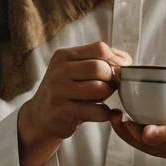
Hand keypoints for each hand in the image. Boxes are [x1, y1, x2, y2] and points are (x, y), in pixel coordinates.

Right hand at [17, 41, 130, 165]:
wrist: (40, 116)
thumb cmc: (65, 91)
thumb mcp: (74, 69)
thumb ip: (98, 60)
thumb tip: (126, 60)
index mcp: (64, 55)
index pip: (100, 48)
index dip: (116, 60)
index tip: (120, 70)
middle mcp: (60, 71)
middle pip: (101, 68)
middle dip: (112, 79)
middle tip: (110, 87)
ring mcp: (60, 91)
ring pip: (100, 89)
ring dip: (107, 96)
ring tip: (101, 99)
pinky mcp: (64, 112)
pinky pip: (97, 111)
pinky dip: (105, 113)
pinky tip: (101, 113)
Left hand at [109, 88, 165, 165]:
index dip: (164, 132)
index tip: (145, 130)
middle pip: (165, 145)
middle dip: (139, 136)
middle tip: (120, 121)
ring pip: (156, 152)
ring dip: (133, 139)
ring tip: (116, 121)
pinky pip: (154, 153)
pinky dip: (137, 142)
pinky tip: (123, 128)